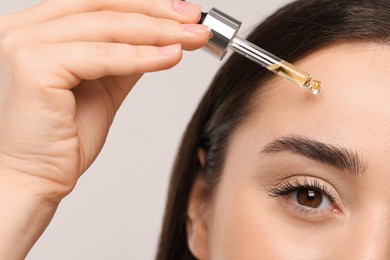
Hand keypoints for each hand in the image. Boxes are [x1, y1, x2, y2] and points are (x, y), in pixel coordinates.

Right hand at [0, 0, 207, 256]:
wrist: (32, 177)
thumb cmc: (60, 138)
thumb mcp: (102, 87)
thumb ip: (123, 57)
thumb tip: (158, 39)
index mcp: (36, 30)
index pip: (98, 4)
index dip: (144, 5)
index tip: (182, 14)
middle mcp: (23, 29)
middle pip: (103, 7)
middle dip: (157, 13)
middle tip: (194, 22)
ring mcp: (24, 44)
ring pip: (106, 27)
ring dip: (157, 32)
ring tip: (191, 38)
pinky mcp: (33, 66)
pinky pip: (102, 56)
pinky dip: (141, 57)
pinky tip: (171, 57)